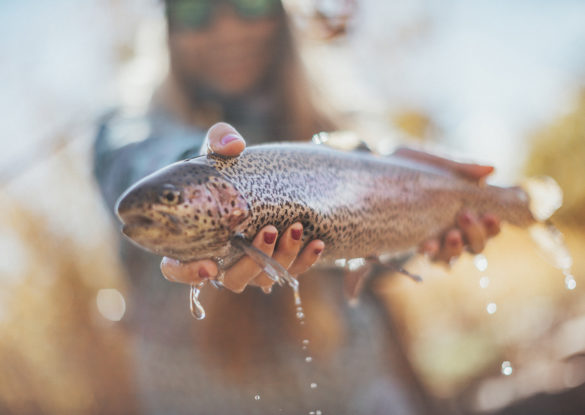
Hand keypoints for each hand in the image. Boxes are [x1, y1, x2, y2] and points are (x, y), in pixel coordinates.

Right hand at [160, 122, 324, 292]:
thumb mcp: (216, 150)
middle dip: (250, 264)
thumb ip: (218, 141)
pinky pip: (290, 271)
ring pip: (262, 278)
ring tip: (295, 228)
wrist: (249, 178)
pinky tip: (316, 243)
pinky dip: (304, 261)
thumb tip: (233, 145)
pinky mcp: (274, 262)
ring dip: (282, 259)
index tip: (208, 266)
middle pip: (230, 279)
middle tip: (267, 232)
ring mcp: (248, 266)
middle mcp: (219, 261)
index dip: (188, 273)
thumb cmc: (222, 167)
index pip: (177, 268)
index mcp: (191, 241)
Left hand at [393, 147, 500, 262]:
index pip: (490, 224)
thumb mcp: (435, 162)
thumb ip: (461, 166)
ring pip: (454, 255)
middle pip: (477, 245)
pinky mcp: (414, 244)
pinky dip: (431, 251)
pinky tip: (426, 244)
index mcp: (467, 207)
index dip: (494, 224)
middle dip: (475, 234)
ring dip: (455, 247)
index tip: (491, 215)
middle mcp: (454, 228)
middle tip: (466, 216)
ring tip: (449, 234)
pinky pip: (428, 257)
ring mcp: (435, 240)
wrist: (374, 169)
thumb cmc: (411, 164)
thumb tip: (491, 169)